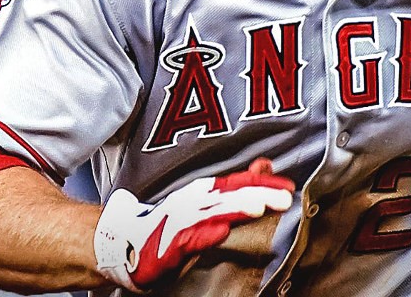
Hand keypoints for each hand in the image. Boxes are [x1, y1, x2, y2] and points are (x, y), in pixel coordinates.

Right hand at [93, 158, 294, 291]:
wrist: (122, 241)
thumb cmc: (170, 223)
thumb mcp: (204, 201)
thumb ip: (236, 186)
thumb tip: (265, 165)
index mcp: (204, 193)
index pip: (238, 184)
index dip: (263, 184)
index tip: (289, 187)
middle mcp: (194, 203)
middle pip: (230, 196)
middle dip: (258, 195)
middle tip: (285, 198)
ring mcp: (180, 223)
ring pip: (212, 214)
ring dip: (236, 210)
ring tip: (259, 209)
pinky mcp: (168, 245)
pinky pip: (189, 240)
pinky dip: (205, 235)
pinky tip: (221, 232)